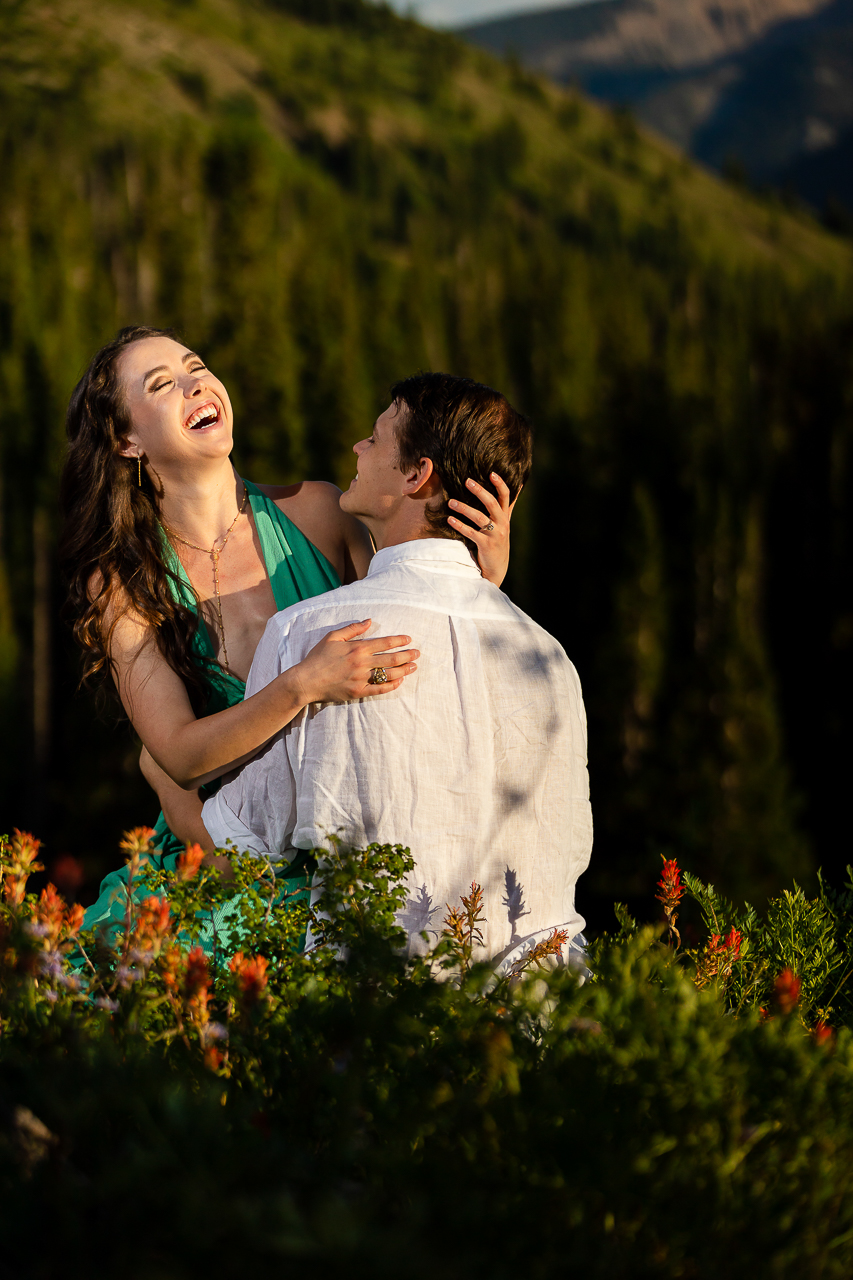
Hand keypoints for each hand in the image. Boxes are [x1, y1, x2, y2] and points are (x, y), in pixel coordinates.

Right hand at [292, 620, 418, 703]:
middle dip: (407, 655)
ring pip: (389, 674)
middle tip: (417, 654)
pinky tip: (399, 681)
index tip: (409, 640)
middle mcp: (362, 663)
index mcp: (357, 648)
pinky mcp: (358, 692)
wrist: (306, 680)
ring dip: (404, 670)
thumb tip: (369, 621)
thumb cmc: (318, 657)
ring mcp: (361, 679)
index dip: (399, 641)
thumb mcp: (333, 637)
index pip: (385, 643)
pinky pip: (380, 689)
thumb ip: (352, 629)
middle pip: (391, 659)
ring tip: (413, 667)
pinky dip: (392, 685)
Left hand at [447, 472, 519, 586]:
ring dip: (464, 508)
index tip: (491, 473)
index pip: (506, 496)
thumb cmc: (498, 542)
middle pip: (492, 503)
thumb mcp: (504, 523)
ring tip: (451, 502)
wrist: (497, 568)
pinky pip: (471, 533)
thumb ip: (508, 506)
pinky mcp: (485, 545)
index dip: (500, 484)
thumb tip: (519, 486)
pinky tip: (450, 520)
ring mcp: (494, 535)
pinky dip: (460, 526)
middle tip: (467, 481)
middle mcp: (502, 524)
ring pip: (479, 517)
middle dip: (480, 491)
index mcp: (505, 517)